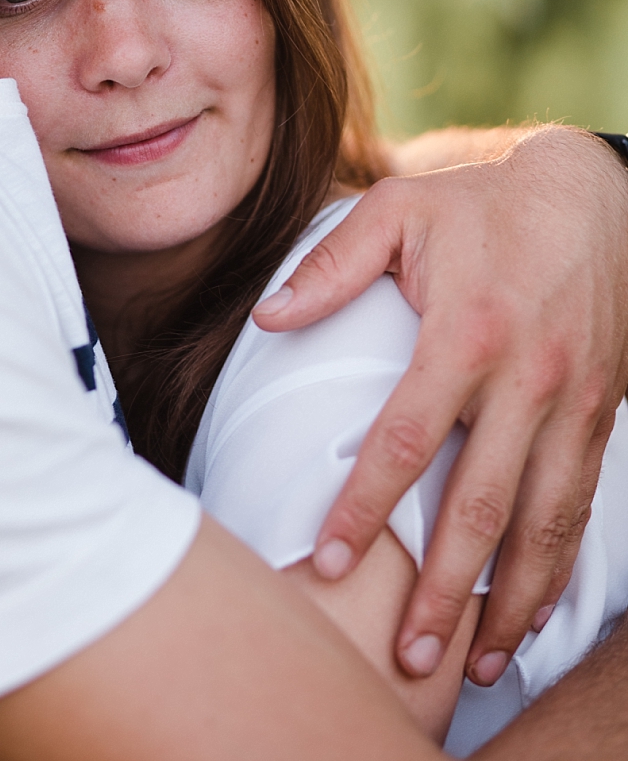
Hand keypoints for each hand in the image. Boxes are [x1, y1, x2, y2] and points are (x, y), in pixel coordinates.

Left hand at [251, 127, 627, 685]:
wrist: (596, 198)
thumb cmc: (478, 207)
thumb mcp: (398, 211)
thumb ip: (330, 266)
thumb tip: (266, 318)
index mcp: (467, 334)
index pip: (407, 439)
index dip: (367, 505)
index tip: (330, 560)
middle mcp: (527, 381)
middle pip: (481, 503)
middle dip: (445, 586)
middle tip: (408, 651)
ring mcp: (571, 405)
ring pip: (542, 522)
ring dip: (510, 600)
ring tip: (474, 662)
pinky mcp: (599, 418)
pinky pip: (580, 507)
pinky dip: (559, 568)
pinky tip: (530, 614)